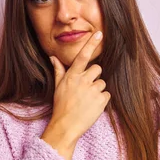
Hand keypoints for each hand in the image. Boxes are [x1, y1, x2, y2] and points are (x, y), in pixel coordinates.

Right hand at [43, 31, 109, 157]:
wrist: (66, 126)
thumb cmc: (61, 106)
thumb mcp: (57, 87)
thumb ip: (58, 70)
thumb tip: (53, 57)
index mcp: (72, 76)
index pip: (83, 56)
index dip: (91, 43)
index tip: (99, 33)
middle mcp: (83, 81)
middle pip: (97, 69)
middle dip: (94, 76)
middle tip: (85, 88)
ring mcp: (93, 90)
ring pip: (102, 83)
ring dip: (97, 89)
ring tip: (87, 100)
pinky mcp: (101, 101)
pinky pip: (106, 94)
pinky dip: (101, 100)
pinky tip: (92, 106)